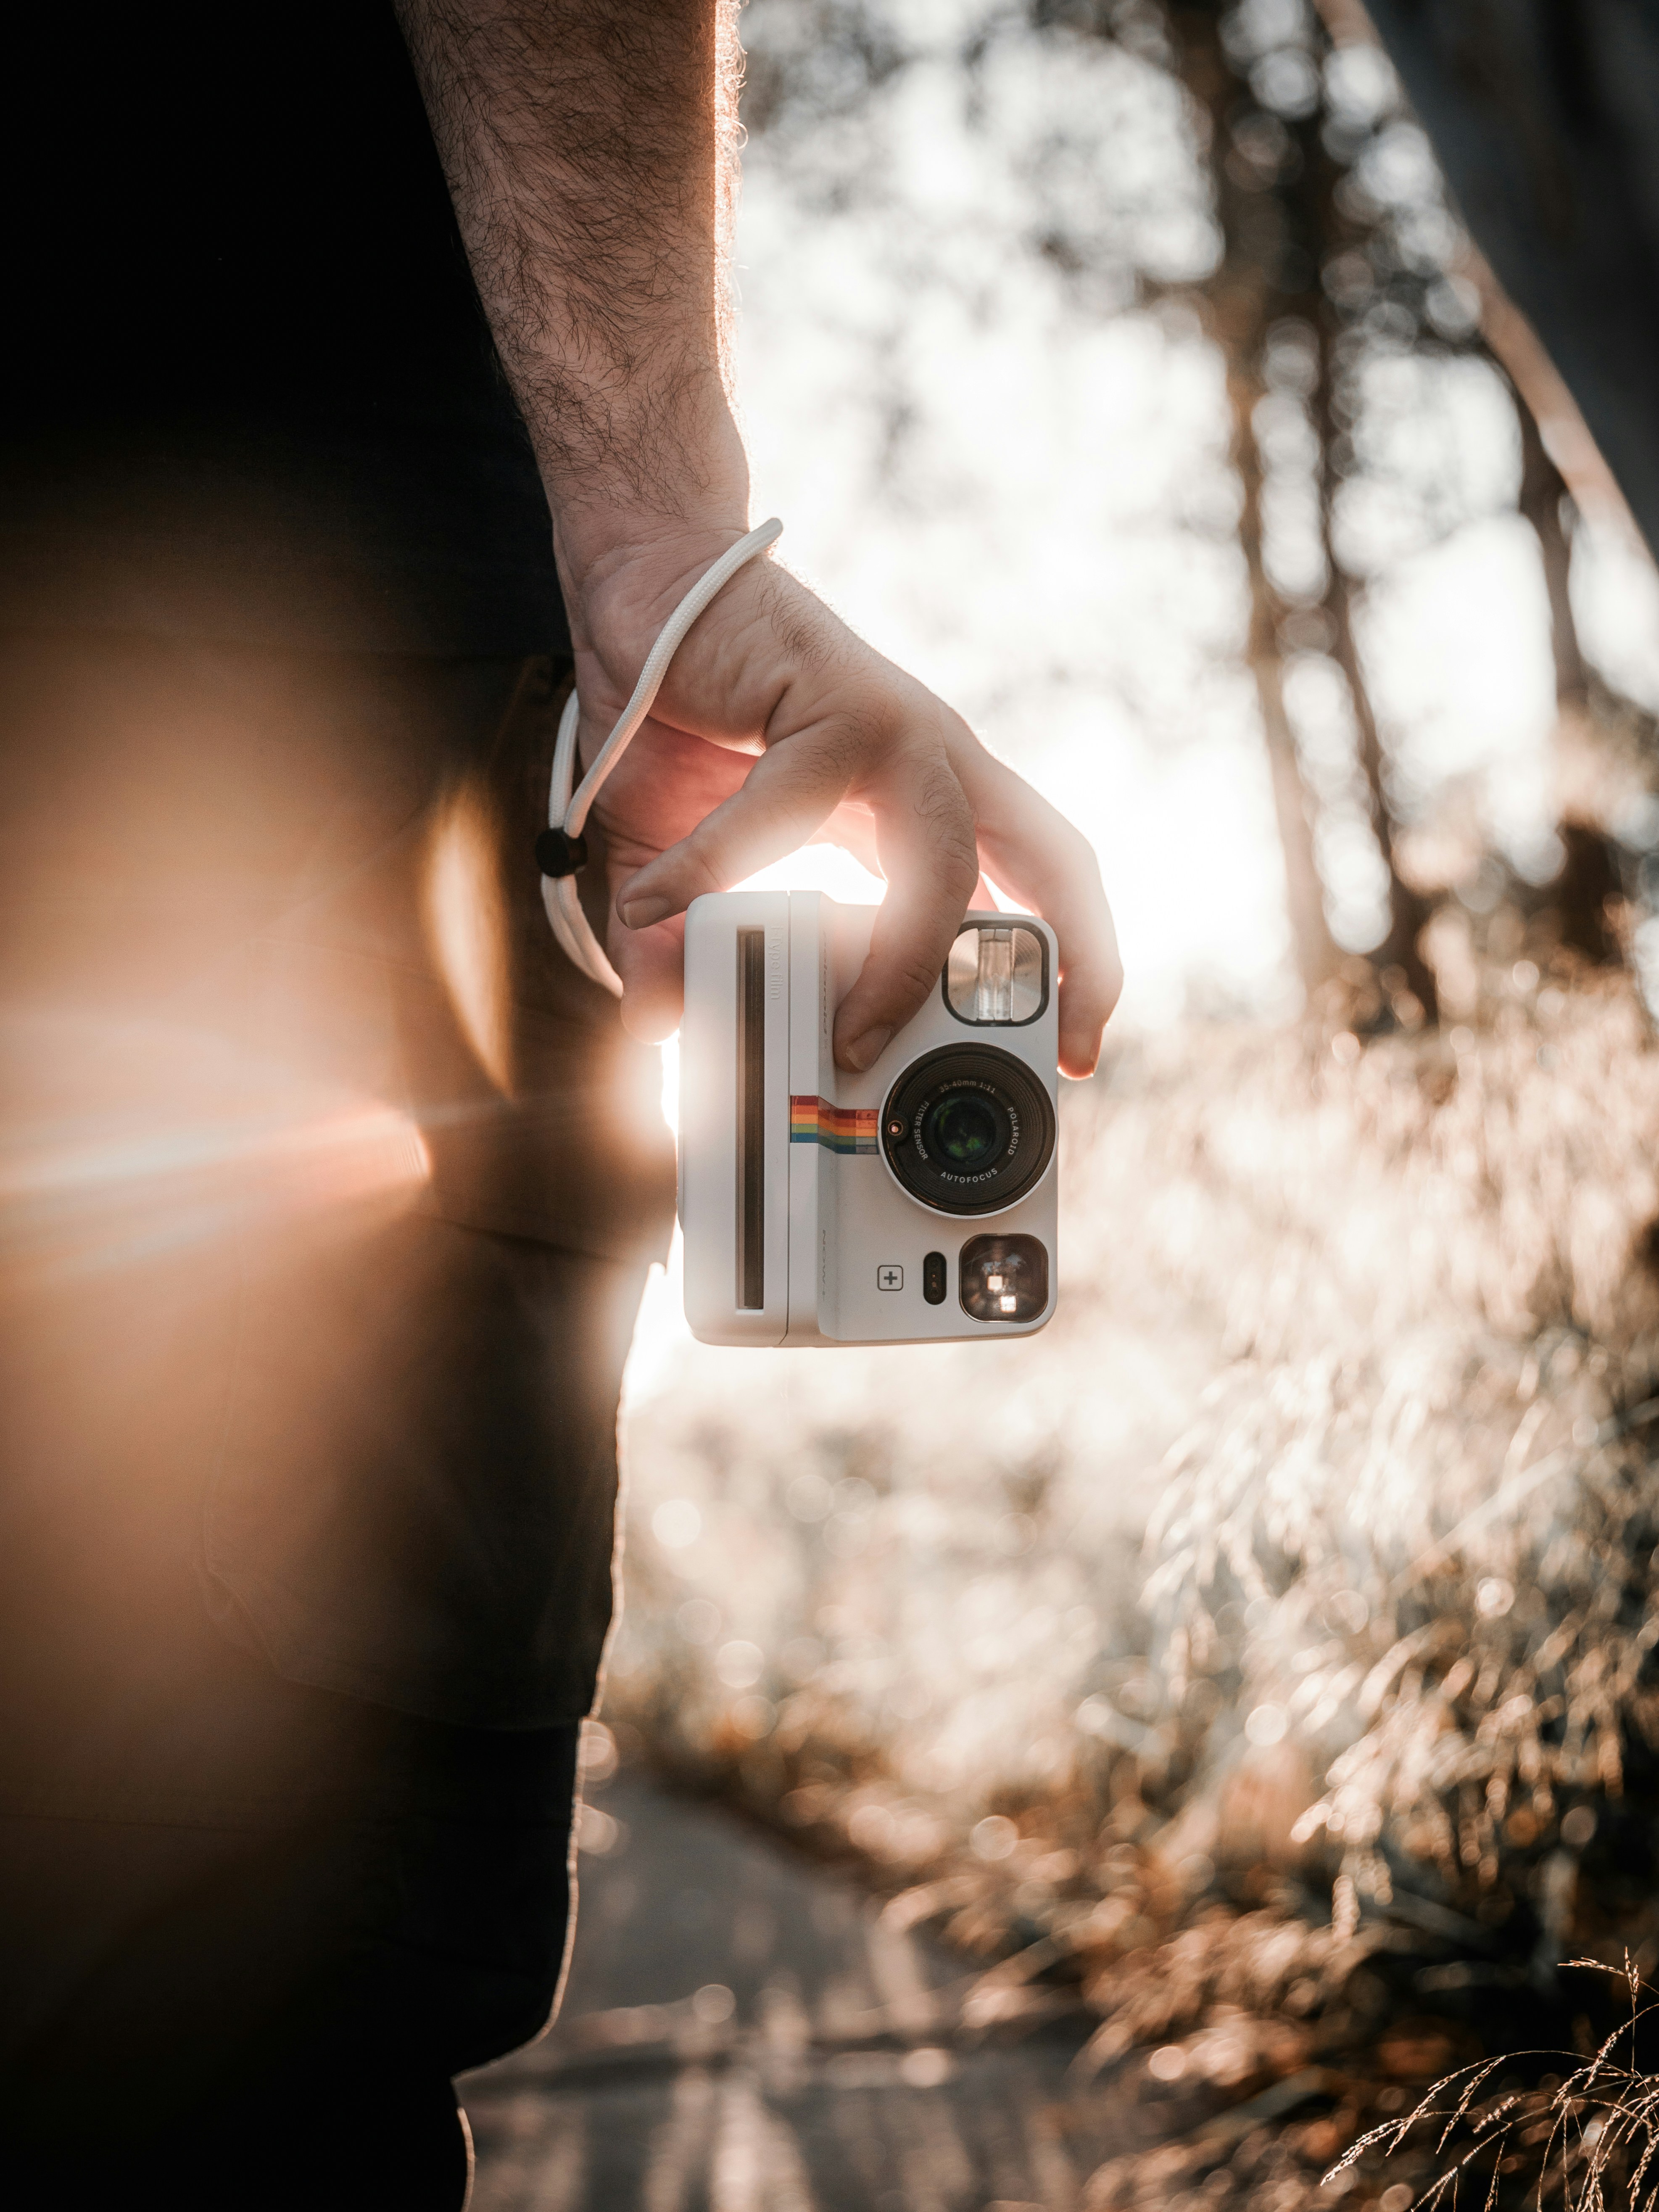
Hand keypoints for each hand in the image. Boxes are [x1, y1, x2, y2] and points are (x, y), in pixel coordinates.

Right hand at [566, 529, 1122, 1077]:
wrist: (644, 592)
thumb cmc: (676, 729)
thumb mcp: (677, 871)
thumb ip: (677, 951)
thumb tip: (658, 1030)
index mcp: (923, 807)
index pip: (1031, 888)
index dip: (1068, 963)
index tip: (1071, 1048)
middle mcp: (933, 765)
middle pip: (1053, 861)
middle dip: (1081, 960)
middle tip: (1070, 1055)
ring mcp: (894, 728)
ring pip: (948, 857)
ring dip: (906, 960)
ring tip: (854, 1036)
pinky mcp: (832, 698)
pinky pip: (787, 807)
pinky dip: (715, 866)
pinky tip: (656, 906)